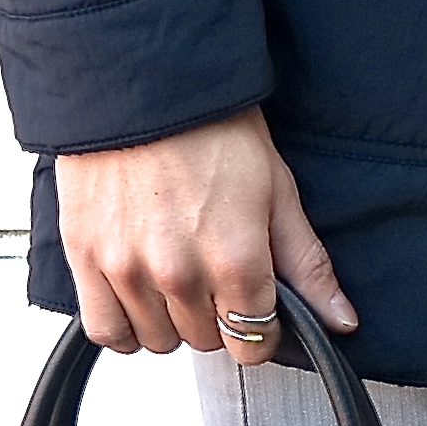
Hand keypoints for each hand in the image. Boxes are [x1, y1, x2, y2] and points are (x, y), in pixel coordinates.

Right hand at [53, 106, 356, 362]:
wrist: (143, 84)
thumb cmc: (212, 127)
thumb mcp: (278, 191)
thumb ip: (307, 265)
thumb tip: (340, 319)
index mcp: (235, 258)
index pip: (253, 341)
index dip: (263, 331)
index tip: (257, 310)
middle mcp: (179, 272)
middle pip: (207, 341)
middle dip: (219, 318)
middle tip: (217, 277)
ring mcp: (127, 269)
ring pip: (158, 341)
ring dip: (173, 321)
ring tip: (178, 278)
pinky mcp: (85, 259)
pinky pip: (108, 330)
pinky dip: (126, 325)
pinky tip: (140, 298)